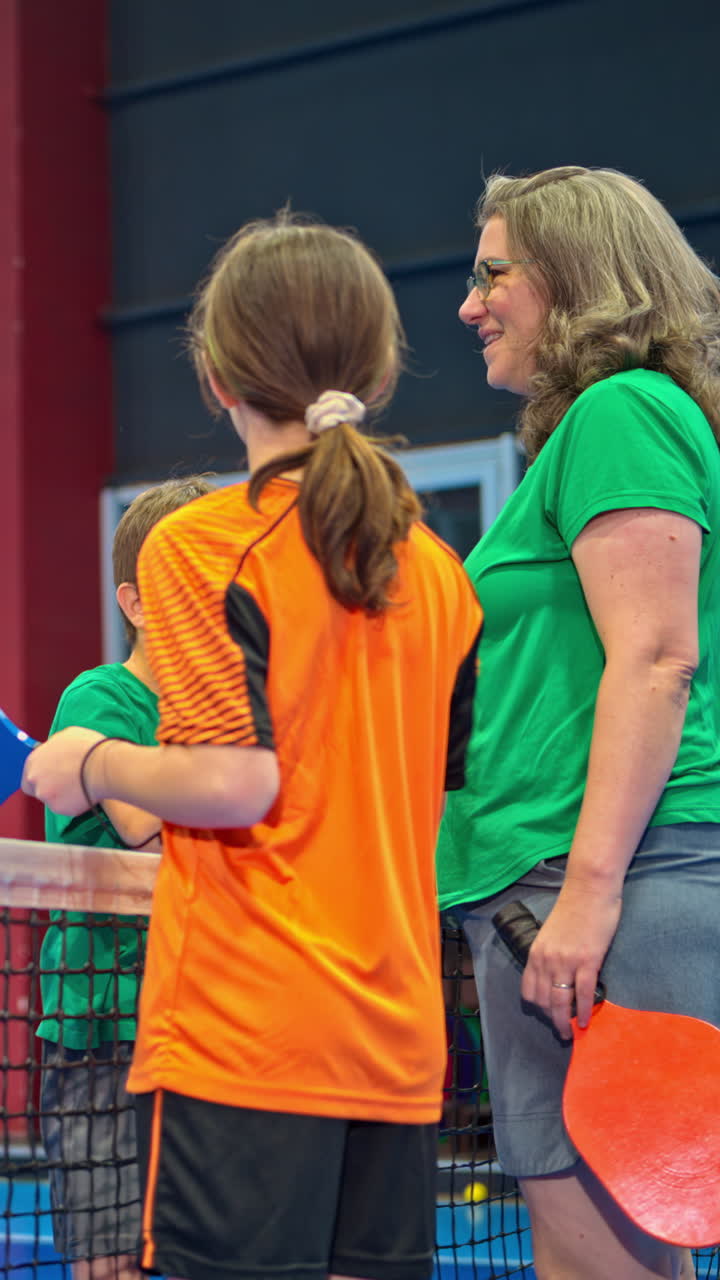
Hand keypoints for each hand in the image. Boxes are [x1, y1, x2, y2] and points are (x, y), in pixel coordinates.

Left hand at [22, 727, 106, 814]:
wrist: (104, 766)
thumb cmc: (89, 747)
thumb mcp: (67, 736)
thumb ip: (54, 747)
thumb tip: (56, 751)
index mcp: (34, 760)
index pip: (29, 775)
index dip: (42, 776)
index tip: (53, 777)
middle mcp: (34, 778)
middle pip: (37, 789)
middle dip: (50, 788)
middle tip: (67, 784)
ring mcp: (45, 794)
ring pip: (52, 799)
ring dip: (64, 795)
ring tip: (82, 785)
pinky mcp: (59, 808)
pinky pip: (66, 807)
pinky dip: (74, 802)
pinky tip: (86, 792)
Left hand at [520, 881, 621, 1038]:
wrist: (589, 888)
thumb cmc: (574, 908)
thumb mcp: (552, 934)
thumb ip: (552, 955)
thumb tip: (559, 976)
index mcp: (536, 952)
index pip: (529, 990)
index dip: (538, 1007)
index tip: (548, 1014)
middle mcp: (546, 959)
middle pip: (543, 1001)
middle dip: (552, 1020)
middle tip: (562, 1032)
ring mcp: (566, 961)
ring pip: (560, 1002)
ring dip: (564, 1022)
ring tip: (571, 1033)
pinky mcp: (587, 960)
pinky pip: (582, 994)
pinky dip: (583, 1011)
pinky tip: (585, 1021)